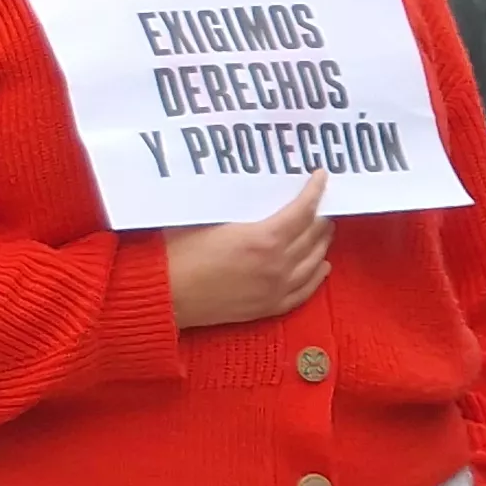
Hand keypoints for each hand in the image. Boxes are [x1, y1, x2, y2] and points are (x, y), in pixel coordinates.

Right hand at [166, 173, 332, 329]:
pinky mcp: (268, 308)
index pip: (302, 210)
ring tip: (323, 230)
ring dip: (321, 243)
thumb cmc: (178, 254)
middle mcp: (278, 265)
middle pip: (313, 235)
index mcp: (264, 239)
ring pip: (314, 262)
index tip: (321, 177)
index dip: (314, 191)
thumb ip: (243, 211)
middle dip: (320, 216)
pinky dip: (317, 276)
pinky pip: (304, 292)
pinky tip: (322, 266)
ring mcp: (275, 289)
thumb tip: (258, 197)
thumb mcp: (210, 220)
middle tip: (321, 203)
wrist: (162, 295)